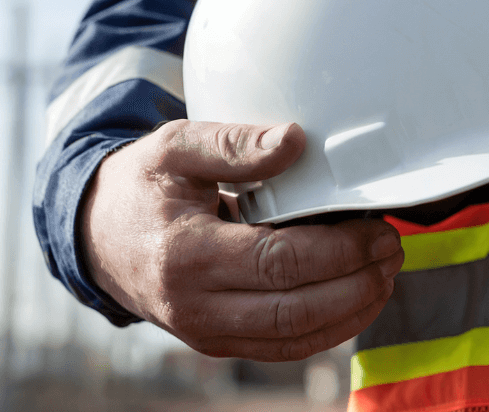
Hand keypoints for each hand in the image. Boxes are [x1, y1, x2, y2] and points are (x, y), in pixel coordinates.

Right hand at [81, 119, 402, 360]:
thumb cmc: (141, 186)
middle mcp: (194, 306)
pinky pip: (283, 347)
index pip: (279, 263)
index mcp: (185, 254)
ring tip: (384, 273)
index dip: (339, 250)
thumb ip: (234, 143)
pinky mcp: (217, 342)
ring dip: (351, 310)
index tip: (375, 227)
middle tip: (392, 250)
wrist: (96, 235)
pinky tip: (356, 297)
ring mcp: (205, 332)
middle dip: (357, 284)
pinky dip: (328, 327)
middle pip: (295, 310)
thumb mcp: (175, 146)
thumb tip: (295, 141)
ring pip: (295, 339)